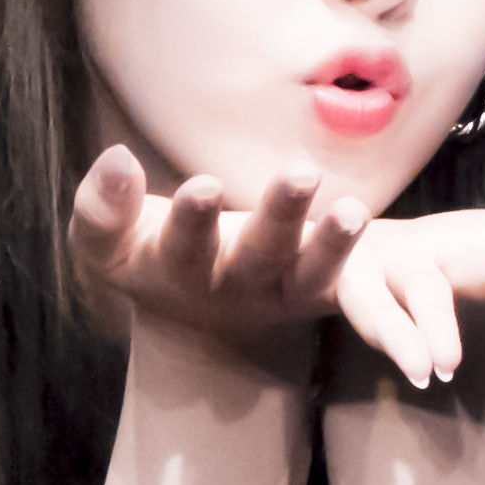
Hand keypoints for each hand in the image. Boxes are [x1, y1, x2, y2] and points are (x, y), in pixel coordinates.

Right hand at [68, 145, 370, 371]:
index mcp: (180, 269)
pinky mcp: (327, 291)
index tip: (202, 186)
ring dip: (337, 242)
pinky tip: (382, 223)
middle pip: (261, 252)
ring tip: (356, 210)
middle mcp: (238, 284)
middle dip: (279, 214)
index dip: (192, 218)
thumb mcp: (107, 246)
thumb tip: (116, 158)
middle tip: (301, 173)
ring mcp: (287, 290)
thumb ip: (102, 208)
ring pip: (315, 270)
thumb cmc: (148, 261)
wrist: (203, 325)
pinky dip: (374, 274)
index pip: (184, 243)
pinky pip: (361, 291)